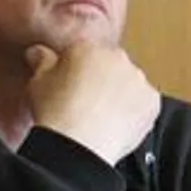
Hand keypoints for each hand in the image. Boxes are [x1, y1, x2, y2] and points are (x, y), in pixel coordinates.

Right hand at [25, 43, 159, 164]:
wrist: (78, 143)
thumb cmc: (55, 112)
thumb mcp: (38, 83)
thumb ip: (42, 62)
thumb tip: (39, 52)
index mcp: (88, 48)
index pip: (83, 53)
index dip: (75, 71)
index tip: (69, 87)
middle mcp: (117, 58)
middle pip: (110, 65)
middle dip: (101, 80)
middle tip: (86, 103)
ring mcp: (138, 79)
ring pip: (129, 83)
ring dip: (120, 95)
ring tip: (102, 117)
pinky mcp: (152, 101)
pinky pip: (144, 103)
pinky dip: (134, 112)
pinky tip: (117, 125)